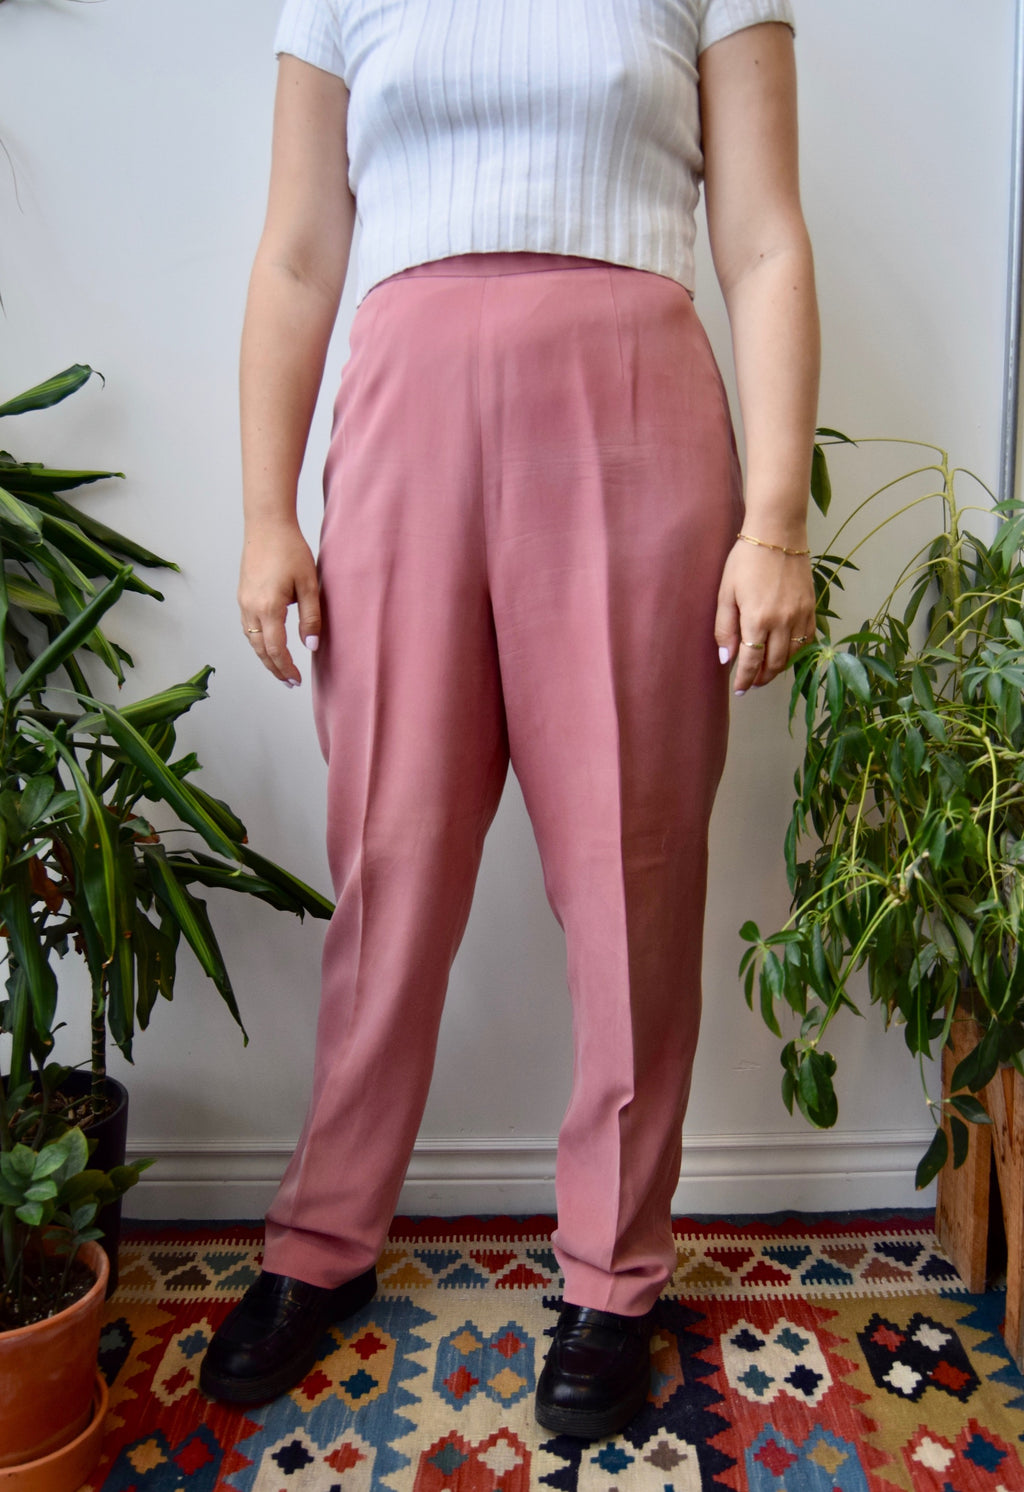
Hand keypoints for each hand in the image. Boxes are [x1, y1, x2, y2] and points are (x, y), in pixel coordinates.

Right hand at [238, 520, 320, 685]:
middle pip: (260, 650)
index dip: (286, 668)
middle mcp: (250, 608)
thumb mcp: (308, 584)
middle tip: (289, 682)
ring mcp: (243, 602)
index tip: (296, 681)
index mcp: (268, 607)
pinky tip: (269, 644)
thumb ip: (311, 618)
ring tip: (280, 668)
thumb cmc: (291, 550)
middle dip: (275, 668)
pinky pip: (248, 627)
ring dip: (265, 657)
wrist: (267, 525)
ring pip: (252, 639)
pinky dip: (258, 641)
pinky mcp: (242, 595)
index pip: (276, 649)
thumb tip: (311, 646)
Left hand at [714, 537, 815, 694]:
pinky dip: (796, 652)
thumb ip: (724, 628)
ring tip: (765, 671)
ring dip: (778, 668)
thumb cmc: (745, 560)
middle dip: (761, 678)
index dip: (744, 679)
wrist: (778, 533)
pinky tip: (785, 652)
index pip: (751, 662)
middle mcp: (782, 621)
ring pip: (792, 655)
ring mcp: (800, 615)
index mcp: (757, 619)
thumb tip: (727, 659)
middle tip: (750, 683)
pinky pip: (807, 639)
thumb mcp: (725, 593)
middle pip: (774, 664)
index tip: (739, 690)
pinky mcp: (811, 607)